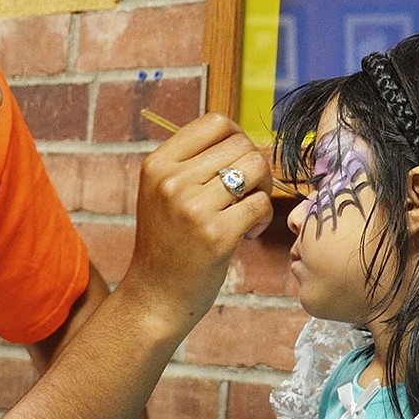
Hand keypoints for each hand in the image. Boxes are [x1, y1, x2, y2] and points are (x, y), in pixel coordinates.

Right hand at [122, 114, 272, 327]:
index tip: (236, 163)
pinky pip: (262, 204)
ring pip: (257, 169)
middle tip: (246, 194)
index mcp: (158, 164)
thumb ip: (192, 163)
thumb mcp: (162, 193)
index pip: (214, 122)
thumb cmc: (167, 243)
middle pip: (241, 146)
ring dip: (263, 190)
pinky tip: (247, 233)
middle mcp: (172, 181)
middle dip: (254, 167)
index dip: (236, 137)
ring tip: (248, 212)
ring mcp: (193, 208)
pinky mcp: (216, 235)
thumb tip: (241, 137)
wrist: (155, 296)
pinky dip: (263, 219)